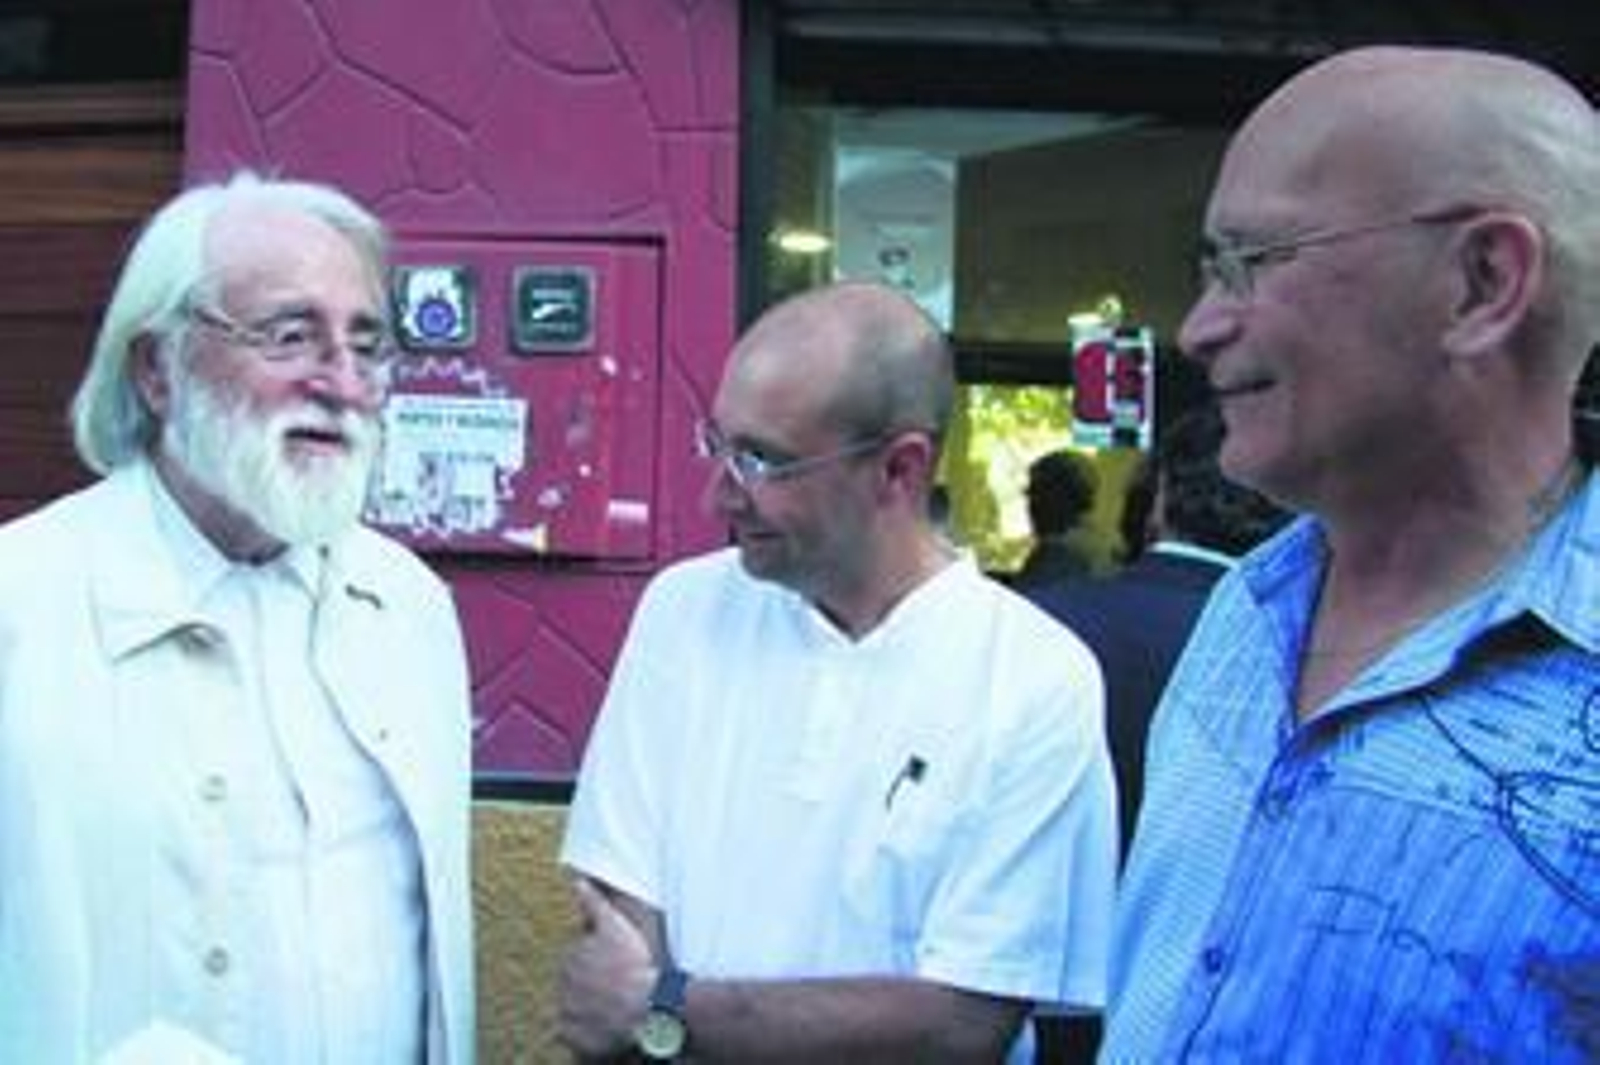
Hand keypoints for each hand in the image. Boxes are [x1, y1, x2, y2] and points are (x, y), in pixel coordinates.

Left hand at [558, 876, 657, 1057]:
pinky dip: (586, 1029)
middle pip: (575, 980)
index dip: (597, 957)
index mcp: (569, 957)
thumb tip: (578, 880)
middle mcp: (562, 984)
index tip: (614, 962)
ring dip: (589, 1003)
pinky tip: (605, 1023)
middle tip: (616, 982)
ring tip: (615, 1003)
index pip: (577, 955)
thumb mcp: (616, 925)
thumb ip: (594, 902)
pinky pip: (575, 1032)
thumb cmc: (632, 966)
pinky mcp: (573, 1037)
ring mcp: (567, 1011)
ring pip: (575, 1004)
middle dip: (590, 980)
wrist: (644, 1007)